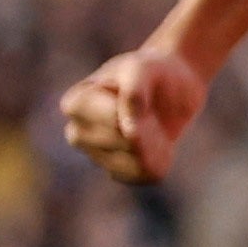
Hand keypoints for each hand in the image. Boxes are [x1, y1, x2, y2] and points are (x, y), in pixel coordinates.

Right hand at [63, 45, 205, 185]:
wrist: (172, 85)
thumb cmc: (151, 71)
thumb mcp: (143, 68)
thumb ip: (134, 93)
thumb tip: (129, 134)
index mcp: (75, 104)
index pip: (110, 120)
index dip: (136, 110)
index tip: (142, 93)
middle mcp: (78, 133)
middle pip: (122, 142)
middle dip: (148, 126)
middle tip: (152, 109)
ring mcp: (96, 155)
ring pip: (133, 163)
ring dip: (156, 145)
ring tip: (155, 126)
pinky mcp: (118, 170)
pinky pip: (142, 177)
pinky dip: (160, 161)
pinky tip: (160, 145)